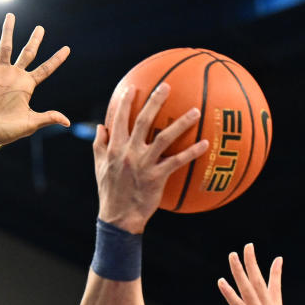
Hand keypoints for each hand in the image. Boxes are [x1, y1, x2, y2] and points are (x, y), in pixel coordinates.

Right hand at [0, 13, 70, 156]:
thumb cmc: (4, 132)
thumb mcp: (30, 123)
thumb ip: (48, 117)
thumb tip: (67, 121)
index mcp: (27, 86)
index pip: (46, 69)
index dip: (56, 59)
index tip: (67, 49)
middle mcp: (14, 76)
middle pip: (27, 52)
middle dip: (34, 40)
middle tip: (40, 28)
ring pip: (6, 46)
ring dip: (8, 31)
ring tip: (11, 15)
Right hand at [95, 82, 208, 232]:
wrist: (118, 218)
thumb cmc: (110, 192)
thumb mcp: (99, 167)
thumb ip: (99, 145)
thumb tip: (101, 127)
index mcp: (115, 148)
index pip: (119, 119)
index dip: (125, 102)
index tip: (132, 88)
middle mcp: (129, 152)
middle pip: (143, 121)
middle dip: (155, 101)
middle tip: (167, 86)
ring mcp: (143, 164)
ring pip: (164, 138)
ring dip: (181, 123)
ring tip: (196, 111)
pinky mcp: (156, 177)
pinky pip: (177, 162)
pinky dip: (192, 152)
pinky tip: (205, 143)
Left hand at [217, 244, 290, 304]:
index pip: (275, 289)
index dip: (276, 273)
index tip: (278, 259)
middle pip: (260, 282)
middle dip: (253, 263)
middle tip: (248, 246)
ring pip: (248, 289)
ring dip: (240, 271)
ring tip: (233, 255)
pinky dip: (229, 293)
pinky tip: (222, 281)